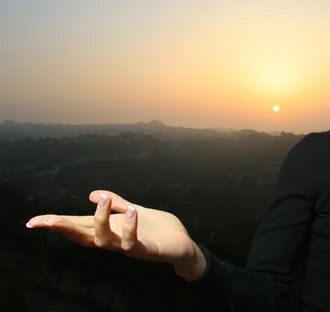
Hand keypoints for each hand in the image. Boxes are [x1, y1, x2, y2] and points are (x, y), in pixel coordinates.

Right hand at [26, 190, 205, 280]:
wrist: (182, 243)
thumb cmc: (157, 229)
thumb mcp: (133, 210)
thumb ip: (115, 203)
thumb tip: (90, 194)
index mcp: (109, 230)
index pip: (78, 226)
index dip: (56, 224)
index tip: (33, 221)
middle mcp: (114, 241)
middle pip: (83, 236)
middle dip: (65, 228)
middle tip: (49, 220)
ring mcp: (127, 247)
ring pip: (104, 241)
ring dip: (100, 220)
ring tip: (101, 200)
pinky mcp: (144, 250)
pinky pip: (132, 242)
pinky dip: (129, 227)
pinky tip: (131, 211)